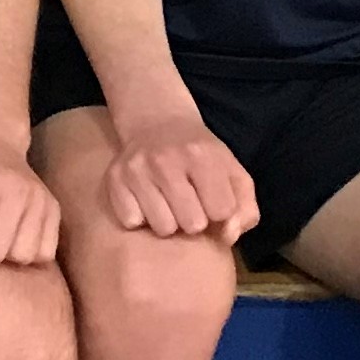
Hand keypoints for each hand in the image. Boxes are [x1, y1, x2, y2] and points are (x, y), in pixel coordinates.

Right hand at [100, 105, 259, 243]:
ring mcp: (137, 169)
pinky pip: (131, 222)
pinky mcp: (114, 179)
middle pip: (192, 224)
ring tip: (169, 204)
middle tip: (190, 204)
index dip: (220, 212)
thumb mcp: (234, 173)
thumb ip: (244, 209)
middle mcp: (167, 160)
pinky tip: (146, 201)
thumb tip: (226, 236)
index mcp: (202, 156)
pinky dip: (140, 217)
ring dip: (169, 222)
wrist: (157, 122)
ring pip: (162, 227)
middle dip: (195, 220)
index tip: (213, 200)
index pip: (221, 211)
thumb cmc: (201, 156)